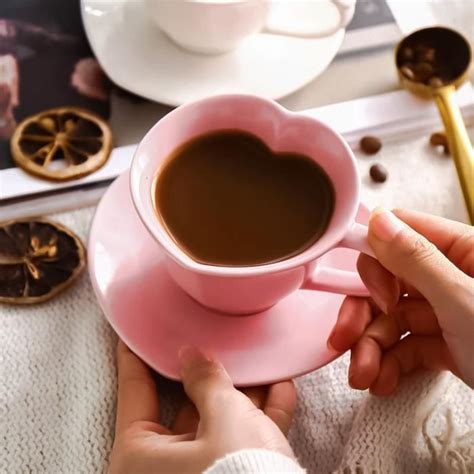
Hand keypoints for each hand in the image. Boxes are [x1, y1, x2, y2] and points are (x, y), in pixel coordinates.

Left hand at [109, 341, 295, 473]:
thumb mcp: (224, 418)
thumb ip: (207, 380)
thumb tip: (191, 355)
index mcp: (140, 455)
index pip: (135, 387)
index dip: (139, 352)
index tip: (141, 328)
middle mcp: (163, 468)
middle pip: (186, 404)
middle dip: (211, 372)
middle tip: (217, 341)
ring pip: (219, 423)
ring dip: (246, 394)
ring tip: (262, 362)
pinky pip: (242, 444)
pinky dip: (263, 418)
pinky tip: (281, 389)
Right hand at [328, 208, 473, 394]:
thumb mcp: (466, 302)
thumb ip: (418, 260)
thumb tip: (378, 221)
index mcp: (464, 251)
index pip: (402, 233)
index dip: (374, 257)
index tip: (358, 284)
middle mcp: (452, 276)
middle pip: (388, 282)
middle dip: (363, 314)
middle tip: (346, 338)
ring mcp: (448, 311)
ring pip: (392, 319)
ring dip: (371, 348)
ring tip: (365, 375)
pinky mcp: (446, 343)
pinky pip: (406, 346)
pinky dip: (390, 364)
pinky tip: (383, 381)